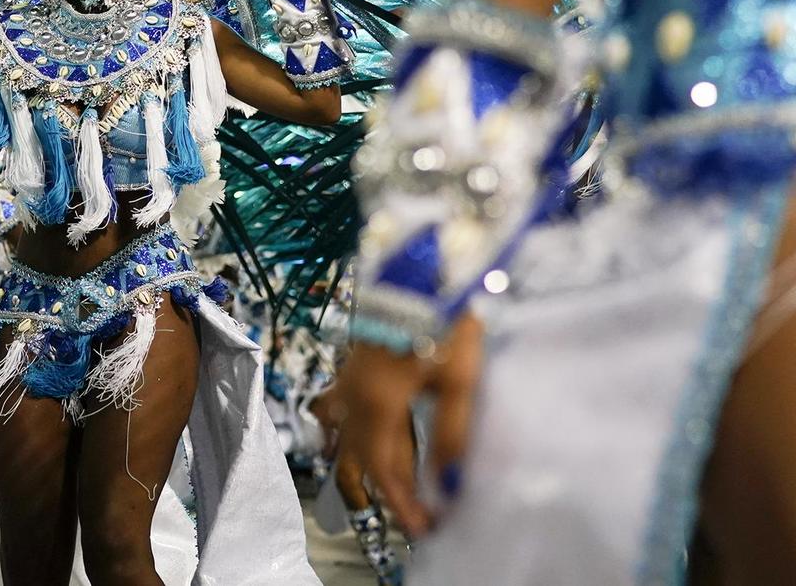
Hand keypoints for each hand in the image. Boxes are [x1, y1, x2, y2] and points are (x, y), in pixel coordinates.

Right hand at [338, 314, 483, 537]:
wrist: (418, 267)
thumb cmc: (441, 318)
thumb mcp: (457, 380)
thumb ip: (451, 435)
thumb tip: (451, 485)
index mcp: (377, 403)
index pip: (384, 470)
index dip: (402, 504)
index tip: (423, 529)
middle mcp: (354, 394)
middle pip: (360, 457)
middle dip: (384, 491)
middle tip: (411, 515)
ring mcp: (348, 376)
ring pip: (342, 434)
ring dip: (360, 463)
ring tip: (378, 485)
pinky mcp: (354, 360)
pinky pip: (338, 406)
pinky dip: (344, 428)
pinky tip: (348, 432)